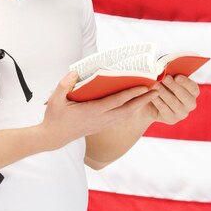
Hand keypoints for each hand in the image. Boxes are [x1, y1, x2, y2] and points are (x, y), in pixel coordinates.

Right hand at [40, 71, 157, 150]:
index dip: (132, 94)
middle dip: (143, 100)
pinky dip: (130, 111)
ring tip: (150, 95)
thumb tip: (75, 72)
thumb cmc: (55, 117)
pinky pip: (120, 118)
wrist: (54, 137)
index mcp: (92, 111)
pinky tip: (135, 105)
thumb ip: (65, 84)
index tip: (144, 86)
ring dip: (139, 105)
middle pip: (127, 110)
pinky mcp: (101, 126)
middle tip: (156, 90)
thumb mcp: (56, 99)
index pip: (116, 101)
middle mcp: (101, 119)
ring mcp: (102, 124)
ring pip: (126, 115)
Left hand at [148, 74, 199, 124]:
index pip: (193, 88)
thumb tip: (166, 69)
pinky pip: (164, 109)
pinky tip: (151, 95)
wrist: (151, 103)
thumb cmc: (162, 86)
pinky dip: (157, 101)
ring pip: (173, 103)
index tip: (177, 76)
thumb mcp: (168, 80)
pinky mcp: (171, 119)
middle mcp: (190, 104)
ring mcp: (182, 113)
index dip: (186, 82)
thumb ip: (170, 76)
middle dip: (174, 86)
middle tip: (164, 78)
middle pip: (184, 96)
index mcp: (193, 93)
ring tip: (155, 85)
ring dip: (164, 93)